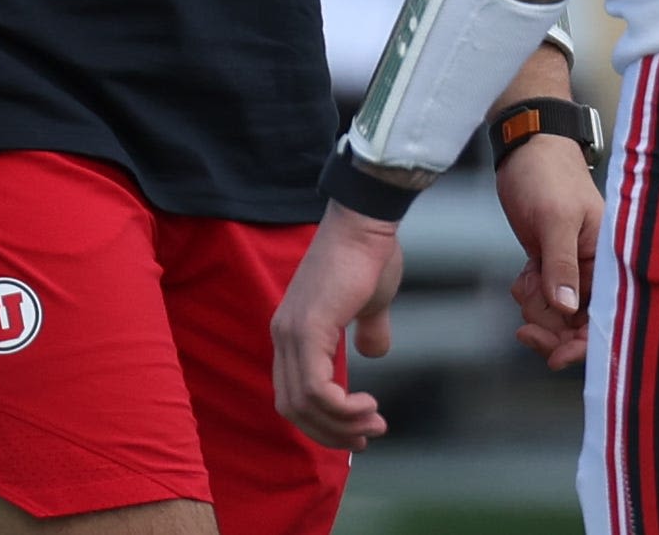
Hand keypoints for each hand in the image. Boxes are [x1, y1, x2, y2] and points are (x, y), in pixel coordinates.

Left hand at [272, 200, 404, 449]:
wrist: (367, 222)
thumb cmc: (370, 256)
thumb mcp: (370, 304)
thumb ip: (369, 328)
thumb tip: (375, 351)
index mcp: (292, 331)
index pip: (292, 394)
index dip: (321, 421)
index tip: (357, 430)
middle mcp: (283, 335)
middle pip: (293, 408)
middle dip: (331, 433)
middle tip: (367, 436)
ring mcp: (291, 332)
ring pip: (304, 405)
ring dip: (341, 425)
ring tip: (374, 422)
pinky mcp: (307, 329)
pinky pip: (316, 390)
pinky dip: (341, 409)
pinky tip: (367, 405)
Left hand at [497, 135, 599, 369]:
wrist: (526, 147)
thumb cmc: (546, 173)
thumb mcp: (554, 219)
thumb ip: (562, 265)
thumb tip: (567, 310)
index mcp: (608, 257)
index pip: (603, 315)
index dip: (580, 343)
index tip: (553, 357)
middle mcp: (595, 267)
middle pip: (577, 324)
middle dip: (549, 327)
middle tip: (524, 329)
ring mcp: (573, 267)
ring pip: (556, 314)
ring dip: (536, 309)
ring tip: (524, 284)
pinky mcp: (553, 263)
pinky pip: (543, 298)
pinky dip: (529, 295)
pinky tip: (523, 277)